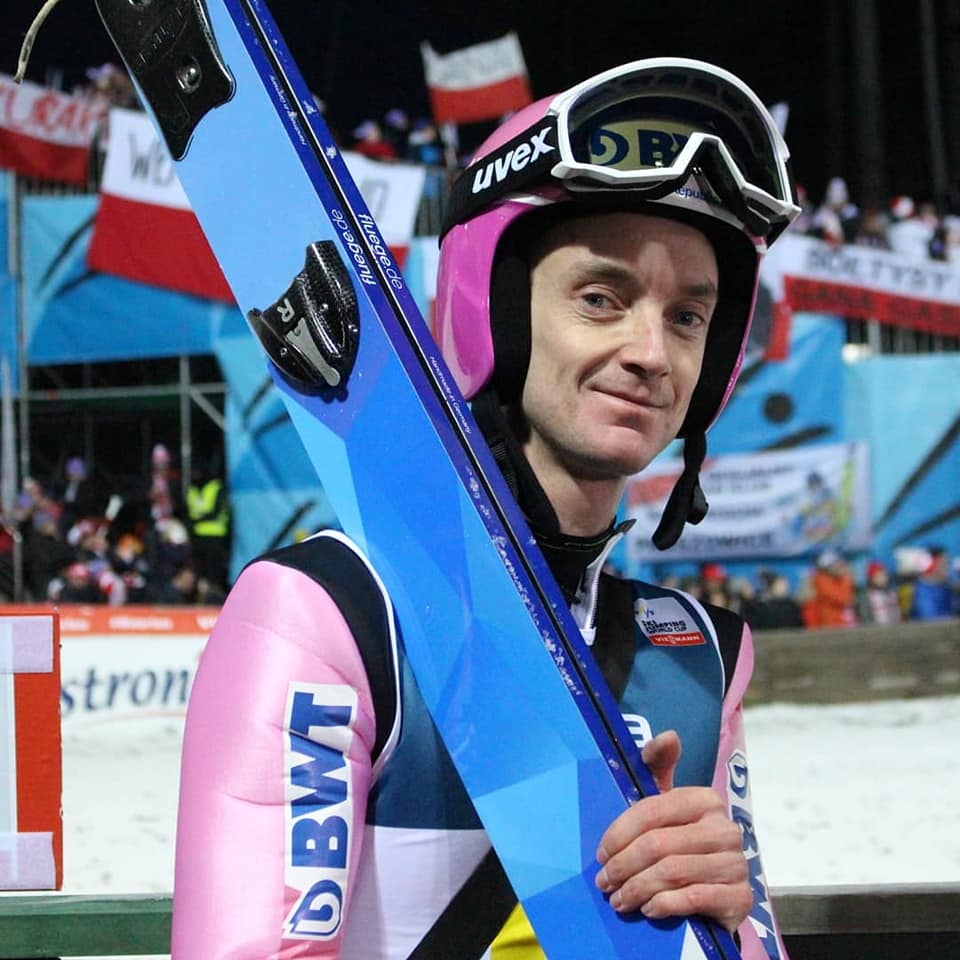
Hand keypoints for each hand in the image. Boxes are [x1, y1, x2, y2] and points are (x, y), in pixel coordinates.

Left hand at [594, 730, 751, 932]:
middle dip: (623, 867)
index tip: (601, 854)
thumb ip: (659, 768)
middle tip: (604, 883)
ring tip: (619, 900)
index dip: (619, 833)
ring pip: (672, 872)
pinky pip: (694, 898)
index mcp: (705, 800)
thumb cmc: (681, 842)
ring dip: (637, 889)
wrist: (718, 893)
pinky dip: (665, 904)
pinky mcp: (740, 898)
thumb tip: (669, 735)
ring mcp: (736, 864)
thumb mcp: (667, 805)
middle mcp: (725, 829)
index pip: (651, 811)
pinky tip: (649, 909)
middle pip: (658, 845)